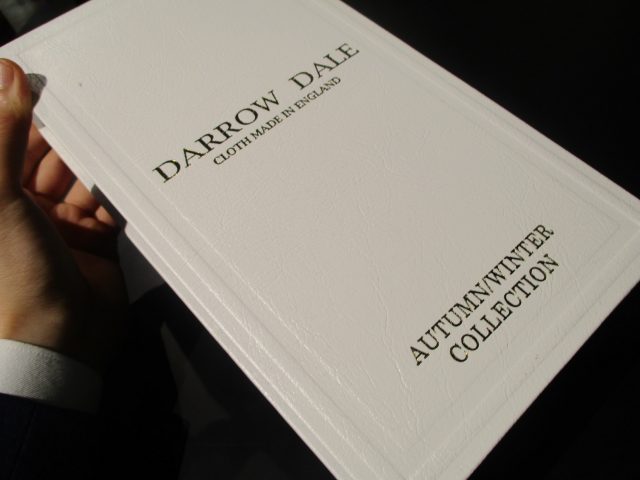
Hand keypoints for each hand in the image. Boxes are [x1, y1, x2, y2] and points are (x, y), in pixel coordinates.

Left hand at [0, 59, 125, 368]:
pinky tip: (136, 173)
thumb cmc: (14, 271)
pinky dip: (121, 191)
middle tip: (102, 106)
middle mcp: (28, 208)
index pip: (15, 144)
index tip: (54, 81)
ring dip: (101, 164)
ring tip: (124, 136)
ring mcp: (65, 224)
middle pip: (54, 159)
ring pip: (86, 179)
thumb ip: (5, 137)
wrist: (56, 338)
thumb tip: (8, 75)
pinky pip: (111, 204)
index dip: (31, 114)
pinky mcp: (99, 239)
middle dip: (75, 138)